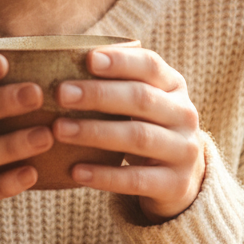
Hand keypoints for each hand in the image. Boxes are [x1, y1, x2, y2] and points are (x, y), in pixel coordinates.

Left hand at [53, 46, 204, 222]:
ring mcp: (184, 150)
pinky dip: (105, 176)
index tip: (89, 59)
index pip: (150, 65)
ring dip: (95, 132)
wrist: (181, 177)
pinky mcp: (176, 184)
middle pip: (141, 99)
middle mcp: (184, 115)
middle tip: (61, 94)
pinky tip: (77, 171)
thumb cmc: (145, 126)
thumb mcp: (140, 101)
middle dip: (99, 94)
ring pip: (138, 137)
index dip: (121, 61)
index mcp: (173, 85)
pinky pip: (136, 179)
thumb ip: (114, 82)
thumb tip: (62, 61)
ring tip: (60, 129)